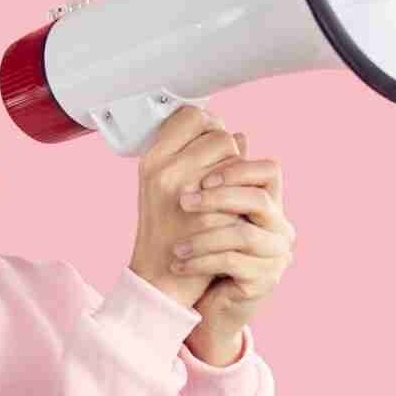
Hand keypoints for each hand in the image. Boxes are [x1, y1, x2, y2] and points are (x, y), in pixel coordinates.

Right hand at [127, 106, 246, 309]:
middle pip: (218, 133)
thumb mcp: (167, 186)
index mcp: (152, 161)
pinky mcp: (211, 215)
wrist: (160, 279)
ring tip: (226, 191)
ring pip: (236, 158)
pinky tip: (233, 211)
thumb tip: (241, 135)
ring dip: (239, 170)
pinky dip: (242, 195)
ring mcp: (189, 193)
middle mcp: (166, 172)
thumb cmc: (165, 230)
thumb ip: (196, 157)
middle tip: (222, 172)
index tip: (211, 141)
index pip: (190, 116)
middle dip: (228, 149)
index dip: (207, 124)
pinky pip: (242, 187)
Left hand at [171, 133, 294, 338]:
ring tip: (176, 245)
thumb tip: (206, 133)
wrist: (208, 301)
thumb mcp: (206, 211)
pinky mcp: (265, 280)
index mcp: (269, 202)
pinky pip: (232, 264)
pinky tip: (179, 263)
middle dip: (218, 197)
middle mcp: (280, 226)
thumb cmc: (207, 251)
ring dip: (203, 236)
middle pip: (258, 199)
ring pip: (243, 234)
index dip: (238, 167)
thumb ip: (210, 177)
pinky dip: (201, 261)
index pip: (270, 169)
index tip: (202, 174)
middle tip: (183, 201)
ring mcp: (276, 254)